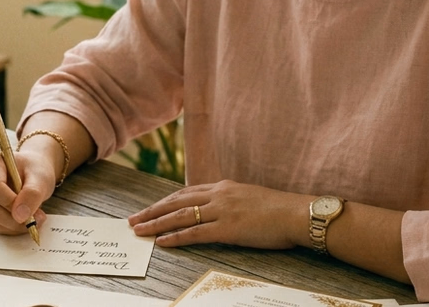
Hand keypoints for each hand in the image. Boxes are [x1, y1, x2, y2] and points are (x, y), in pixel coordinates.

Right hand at [0, 148, 54, 234]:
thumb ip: (32, 194)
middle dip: (13, 218)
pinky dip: (10, 227)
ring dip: (13, 225)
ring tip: (33, 219)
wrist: (31, 171)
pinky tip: (23, 220)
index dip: (10, 202)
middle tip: (36, 220)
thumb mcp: (41, 177)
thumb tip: (20, 216)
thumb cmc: (34, 169)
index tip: (30, 212)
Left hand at [128, 180, 309, 248]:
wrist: (296, 213)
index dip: (165, 201)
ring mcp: (221, 211)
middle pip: (175, 201)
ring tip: (139, 230)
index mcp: (222, 187)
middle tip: (133, 219)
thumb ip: (229, 201)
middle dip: (152, 210)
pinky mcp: (227, 228)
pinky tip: (162, 241)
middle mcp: (218, 195)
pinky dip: (175, 237)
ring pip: (180, 216)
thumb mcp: (248, 197)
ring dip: (156, 223)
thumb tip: (216, 209)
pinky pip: (195, 233)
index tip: (150, 207)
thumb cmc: (277, 209)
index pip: (185, 192)